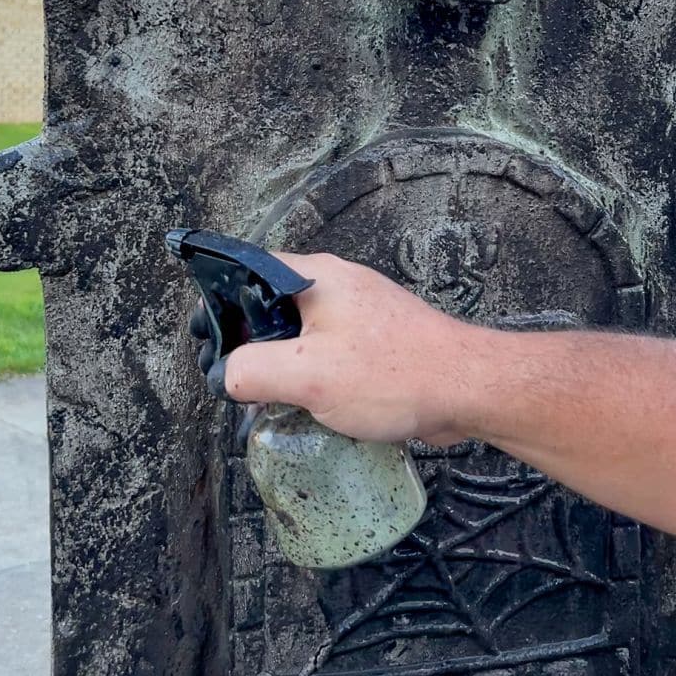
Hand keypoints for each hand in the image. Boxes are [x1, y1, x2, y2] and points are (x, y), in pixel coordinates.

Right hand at [195, 252, 473, 445]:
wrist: (468, 389)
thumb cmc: (395, 375)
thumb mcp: (308, 376)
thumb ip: (254, 371)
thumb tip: (227, 375)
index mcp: (315, 277)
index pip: (248, 271)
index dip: (220, 302)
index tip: (207, 339)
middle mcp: (336, 285)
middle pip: (271, 304)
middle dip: (248, 340)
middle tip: (231, 376)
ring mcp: (359, 312)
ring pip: (301, 331)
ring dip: (281, 361)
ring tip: (265, 396)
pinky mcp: (376, 341)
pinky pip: (329, 351)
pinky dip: (311, 373)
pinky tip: (308, 403)